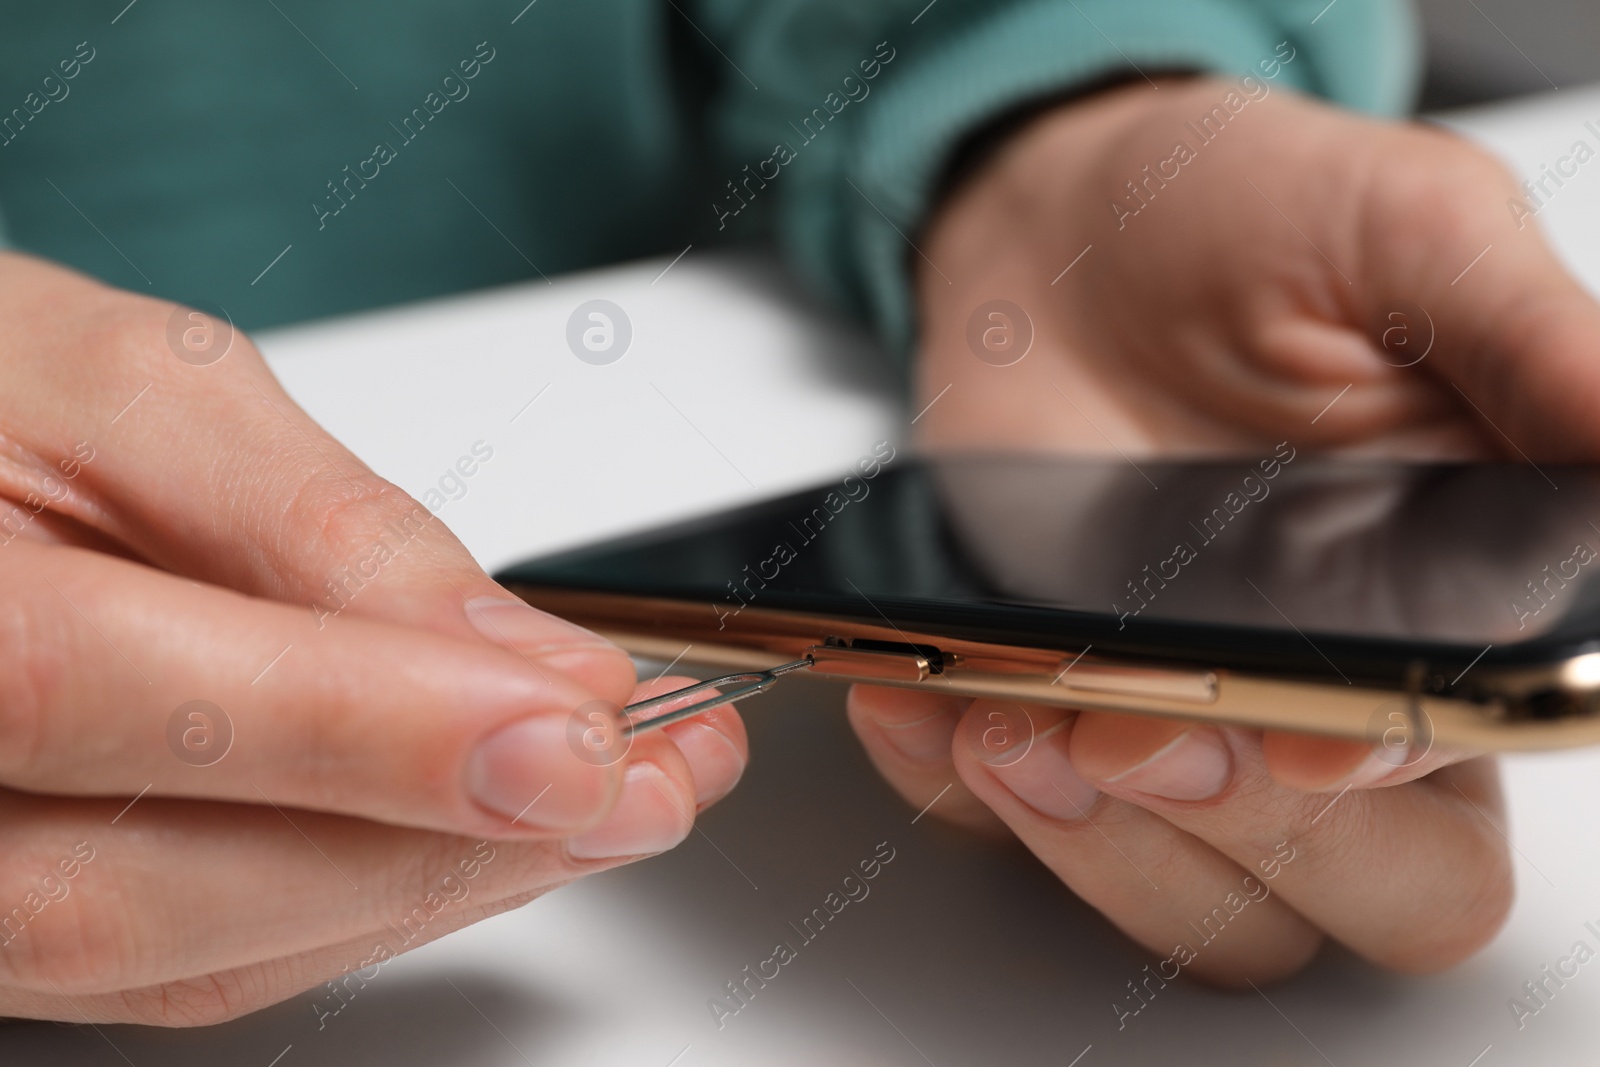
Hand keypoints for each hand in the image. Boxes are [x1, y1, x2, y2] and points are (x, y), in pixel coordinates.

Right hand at [0, 253, 746, 1023]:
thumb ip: (315, 524)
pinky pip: (194, 961)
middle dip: (444, 844)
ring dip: (435, 887)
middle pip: (157, 888)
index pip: (111, 695)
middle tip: (643, 782)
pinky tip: (491, 836)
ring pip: (196, 954)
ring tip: (608, 806)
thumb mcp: (133, 390)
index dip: (368, 731)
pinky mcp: (22, 920)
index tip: (573, 726)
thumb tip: (510, 656)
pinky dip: (370, 904)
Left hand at [847, 77, 1596, 982]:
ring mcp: (1175, 719)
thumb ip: (1532, 345)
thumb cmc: (1250, 221)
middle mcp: (1326, 698)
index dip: (1390, 803)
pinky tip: (921, 700)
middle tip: (1140, 737)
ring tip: (1009, 720)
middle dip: (1240, 846)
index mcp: (1453, 609)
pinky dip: (949, 788)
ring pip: (1176, 903)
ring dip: (1088, 843)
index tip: (1299, 749)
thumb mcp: (1411, 233)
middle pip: (1348, 898)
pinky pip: (994, 825)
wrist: (1068, 221)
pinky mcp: (1040, 708)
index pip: (1461, 782)